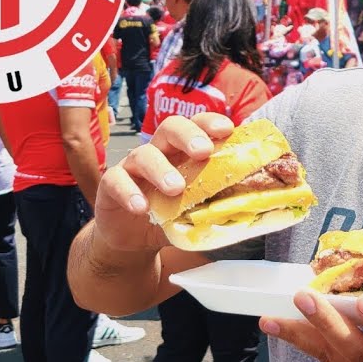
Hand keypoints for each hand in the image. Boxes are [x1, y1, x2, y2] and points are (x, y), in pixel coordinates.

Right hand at [94, 113, 232, 252]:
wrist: (132, 238)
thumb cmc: (169, 215)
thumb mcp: (196, 211)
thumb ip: (218, 206)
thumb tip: (251, 211)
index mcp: (182, 152)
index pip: (197, 126)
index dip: (210, 123)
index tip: (226, 129)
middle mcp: (159, 152)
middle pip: (170, 128)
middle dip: (188, 136)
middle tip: (203, 152)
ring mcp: (133, 167)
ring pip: (144, 154)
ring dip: (161, 169)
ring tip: (175, 188)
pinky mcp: (111, 185)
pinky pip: (116, 180)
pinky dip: (129, 192)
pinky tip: (141, 207)